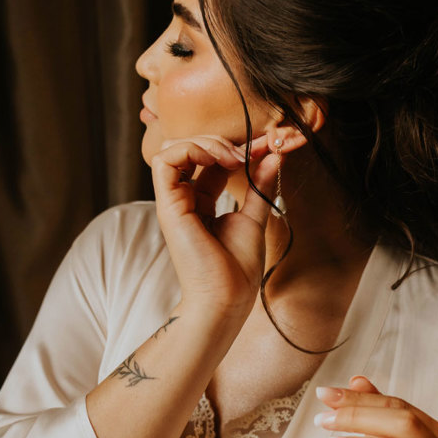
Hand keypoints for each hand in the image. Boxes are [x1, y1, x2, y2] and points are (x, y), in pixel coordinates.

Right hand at [151, 134, 278, 316]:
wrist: (226, 297)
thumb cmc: (238, 269)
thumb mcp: (255, 217)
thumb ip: (260, 185)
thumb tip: (272, 155)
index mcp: (202, 202)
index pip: (212, 159)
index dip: (238, 146)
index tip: (267, 146)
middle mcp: (185, 199)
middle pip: (191, 147)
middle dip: (222, 140)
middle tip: (251, 151)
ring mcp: (174, 201)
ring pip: (173, 147)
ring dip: (206, 142)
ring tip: (233, 157)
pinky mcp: (168, 205)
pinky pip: (165, 160)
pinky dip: (191, 149)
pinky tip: (219, 160)